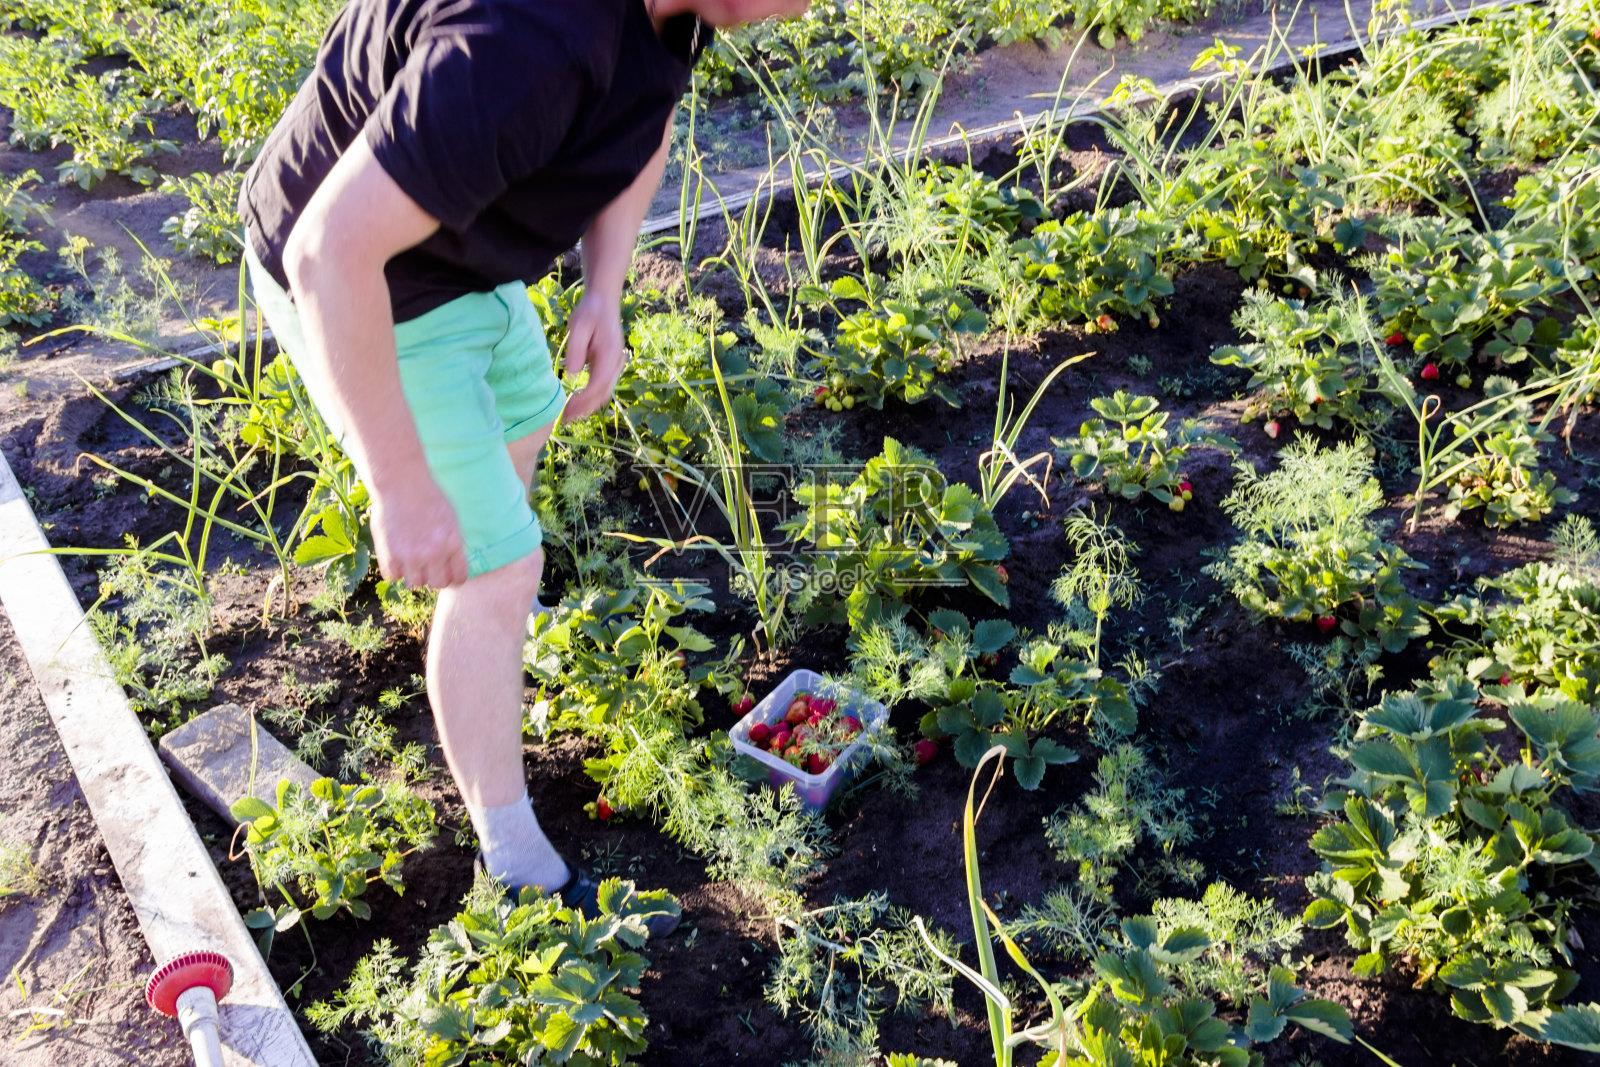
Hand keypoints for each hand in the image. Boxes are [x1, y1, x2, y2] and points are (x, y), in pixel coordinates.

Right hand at [369, 471, 468, 589]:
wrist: (401, 483)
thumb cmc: (428, 495)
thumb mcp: (451, 518)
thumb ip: (453, 543)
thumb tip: (452, 563)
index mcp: (453, 544)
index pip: (459, 578)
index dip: (454, 577)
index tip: (449, 573)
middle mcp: (433, 554)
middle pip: (438, 584)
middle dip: (435, 576)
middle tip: (429, 567)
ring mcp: (410, 556)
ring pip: (415, 583)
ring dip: (414, 574)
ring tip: (411, 560)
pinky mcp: (389, 555)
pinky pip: (393, 576)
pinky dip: (395, 570)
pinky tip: (396, 556)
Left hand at [559, 292, 625, 422]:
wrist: (603, 301)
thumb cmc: (590, 311)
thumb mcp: (579, 326)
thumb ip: (576, 350)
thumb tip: (571, 374)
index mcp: (609, 355)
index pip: (598, 384)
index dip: (583, 401)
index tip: (566, 409)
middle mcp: (616, 363)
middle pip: (602, 394)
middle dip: (584, 409)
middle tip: (563, 419)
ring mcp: (615, 366)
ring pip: (604, 394)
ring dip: (587, 407)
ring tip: (567, 416)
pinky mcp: (609, 366)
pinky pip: (602, 388)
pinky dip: (590, 399)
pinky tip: (576, 403)